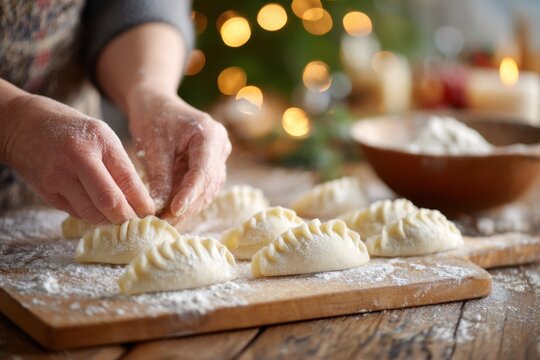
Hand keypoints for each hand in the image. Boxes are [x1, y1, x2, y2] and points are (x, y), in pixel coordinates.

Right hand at [1, 94, 154, 223]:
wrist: (24, 124)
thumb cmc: (73, 130)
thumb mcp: (102, 137)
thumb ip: (120, 166)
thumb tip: (140, 201)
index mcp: (99, 141)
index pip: (128, 181)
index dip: (142, 203)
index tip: (150, 213)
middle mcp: (78, 159)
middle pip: (110, 202)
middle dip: (126, 217)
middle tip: (135, 221)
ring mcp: (59, 177)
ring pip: (92, 214)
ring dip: (109, 220)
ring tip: (117, 217)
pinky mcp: (46, 192)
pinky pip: (76, 212)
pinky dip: (91, 215)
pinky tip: (96, 209)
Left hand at [126, 87, 230, 223]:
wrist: (157, 106)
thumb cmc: (154, 120)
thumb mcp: (153, 148)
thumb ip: (159, 179)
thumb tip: (158, 210)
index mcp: (210, 135)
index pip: (203, 171)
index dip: (190, 194)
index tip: (174, 211)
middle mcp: (221, 148)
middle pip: (208, 185)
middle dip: (186, 205)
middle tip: (162, 222)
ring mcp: (219, 159)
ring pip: (207, 192)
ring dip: (187, 208)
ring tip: (163, 220)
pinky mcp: (211, 169)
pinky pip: (202, 191)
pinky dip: (187, 203)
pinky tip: (169, 214)